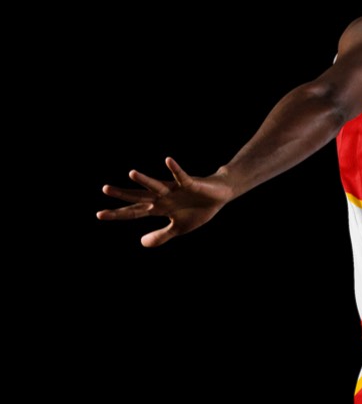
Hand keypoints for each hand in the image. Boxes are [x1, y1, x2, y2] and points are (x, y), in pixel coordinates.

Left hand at [98, 157, 232, 247]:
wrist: (219, 195)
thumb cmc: (198, 209)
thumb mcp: (179, 228)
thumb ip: (161, 236)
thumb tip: (141, 243)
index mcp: (159, 208)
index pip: (134, 211)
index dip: (118, 213)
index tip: (99, 214)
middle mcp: (163, 197)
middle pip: (140, 196)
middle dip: (124, 194)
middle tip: (105, 189)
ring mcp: (175, 189)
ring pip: (157, 185)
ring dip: (145, 180)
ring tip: (131, 173)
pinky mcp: (190, 183)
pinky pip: (181, 176)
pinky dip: (176, 170)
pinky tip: (168, 161)